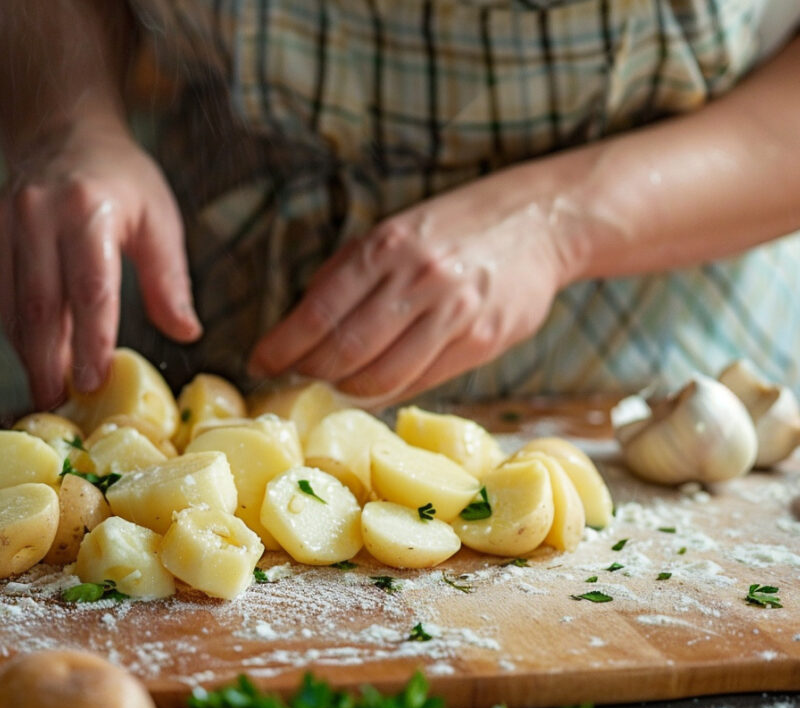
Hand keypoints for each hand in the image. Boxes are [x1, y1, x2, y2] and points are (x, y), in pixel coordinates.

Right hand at [0, 126, 200, 407]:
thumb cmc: (120, 182)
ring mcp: (3, 223)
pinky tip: (33, 352)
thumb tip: (186, 332)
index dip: (90, 341)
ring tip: (46, 389)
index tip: (93, 382)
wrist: (63, 135)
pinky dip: (14, 329)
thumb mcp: (159, 220)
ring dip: (28, 353)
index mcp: (88, 209)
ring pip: (11, 306)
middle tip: (57, 402)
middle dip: (48, 361)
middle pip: (40, 305)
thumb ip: (169, 280)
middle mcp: (37, 213)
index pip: (89, 289)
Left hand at [248, 184, 571, 405]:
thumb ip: (348, 273)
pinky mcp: (482, 342)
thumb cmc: (455, 228)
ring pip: (382, 377)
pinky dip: (388, 392)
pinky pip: (421, 381)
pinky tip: (372, 390)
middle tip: (294, 381)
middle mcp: (419, 280)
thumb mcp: (394, 230)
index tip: (259, 363)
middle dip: (311, 374)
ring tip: (331, 389)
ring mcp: (454, 314)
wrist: (540, 222)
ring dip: (347, 392)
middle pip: (346, 351)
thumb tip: (298, 323)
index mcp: (387, 247)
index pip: (319, 312)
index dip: (282, 346)